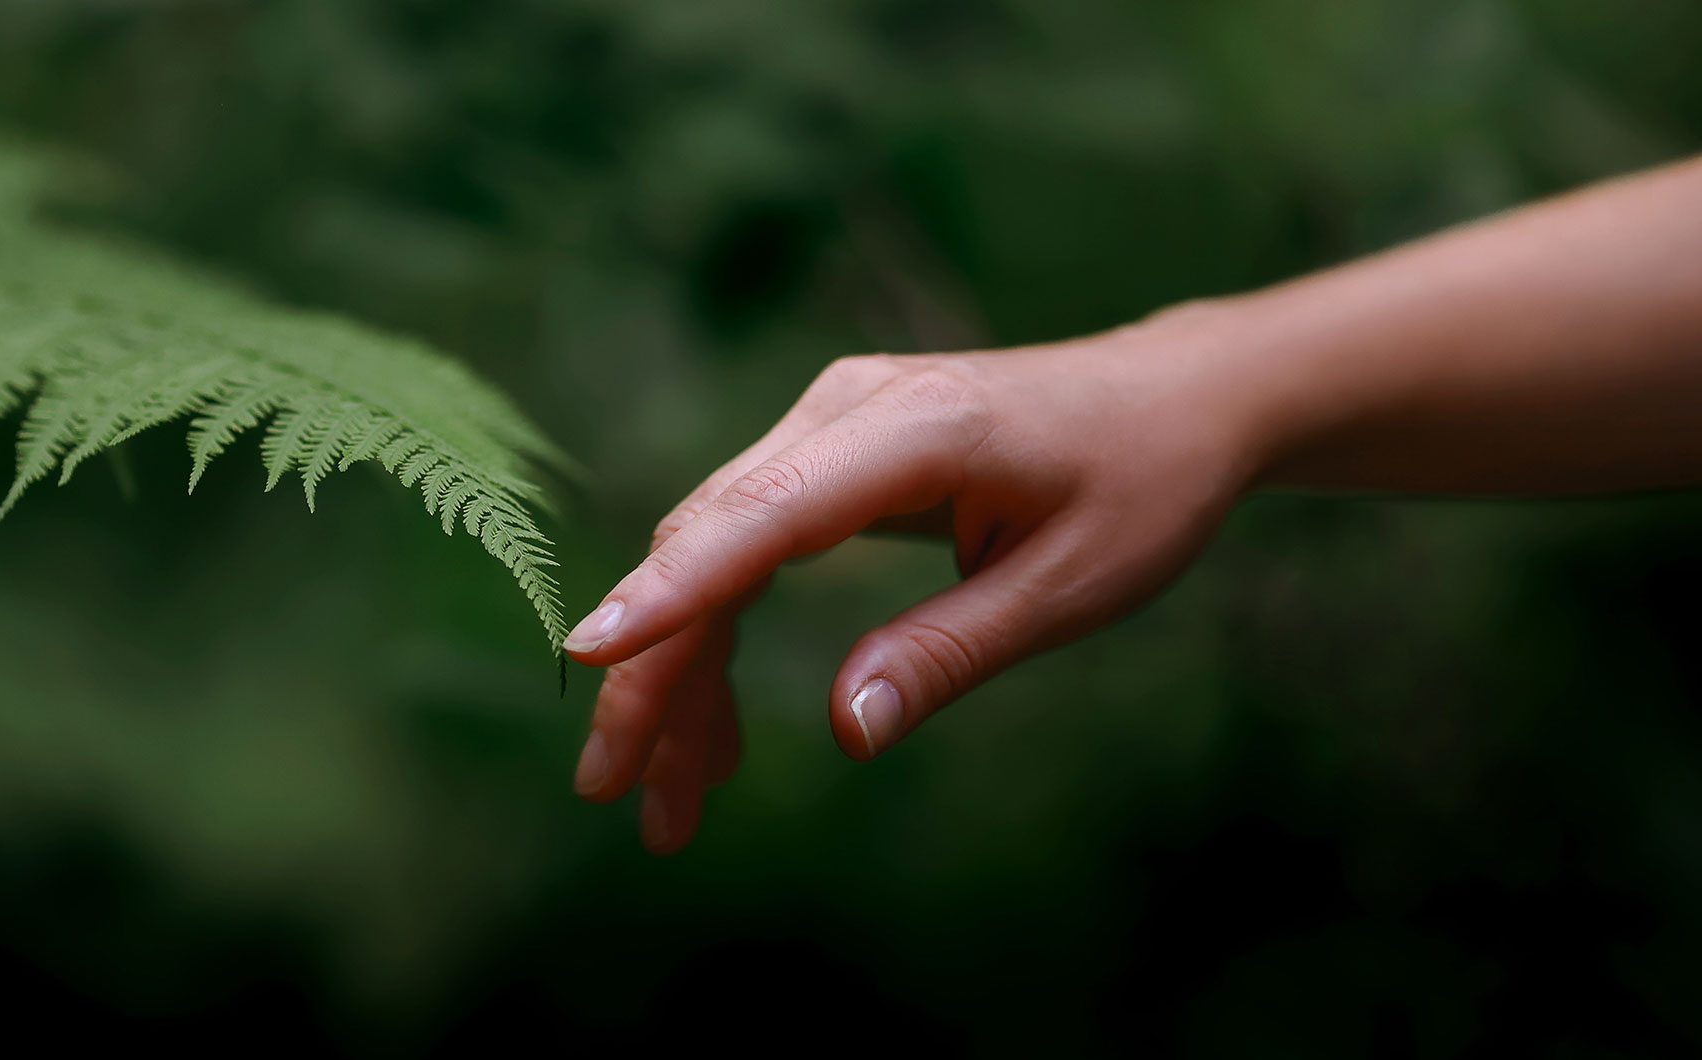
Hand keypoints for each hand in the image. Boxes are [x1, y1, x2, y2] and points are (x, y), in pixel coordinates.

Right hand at [563, 320, 1260, 852]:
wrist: (1175, 396)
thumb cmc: (1141, 486)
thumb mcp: (1071, 587)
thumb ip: (949, 651)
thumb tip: (845, 732)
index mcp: (918, 428)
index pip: (763, 512)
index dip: (672, 590)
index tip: (589, 656)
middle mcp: (848, 408)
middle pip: (708, 541)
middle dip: (652, 672)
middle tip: (618, 794)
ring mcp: (829, 422)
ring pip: (711, 550)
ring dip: (677, 670)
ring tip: (669, 796)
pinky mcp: (829, 452)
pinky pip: (743, 545)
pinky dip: (718, 633)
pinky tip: (715, 726)